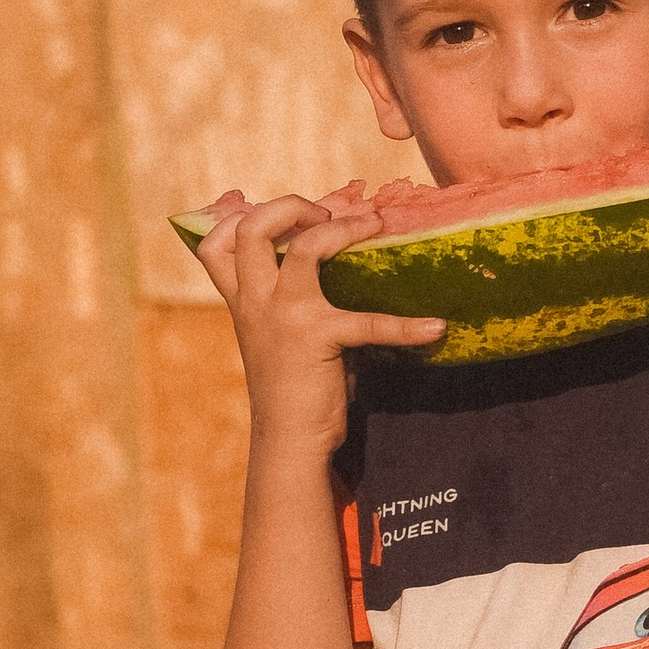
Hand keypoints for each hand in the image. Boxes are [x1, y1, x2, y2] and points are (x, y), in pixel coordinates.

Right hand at [190, 190, 441, 460]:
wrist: (288, 442)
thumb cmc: (290, 389)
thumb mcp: (277, 336)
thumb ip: (291, 301)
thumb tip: (338, 265)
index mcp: (242, 303)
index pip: (214, 245)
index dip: (238, 217)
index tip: (279, 217)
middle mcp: (255, 303)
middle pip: (250, 229)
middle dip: (288, 206)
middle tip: (323, 215)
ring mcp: (284, 317)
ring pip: (303, 247)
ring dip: (341, 227)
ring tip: (370, 225)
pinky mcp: (318, 338)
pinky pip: (368, 322)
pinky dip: (406, 326)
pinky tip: (435, 329)